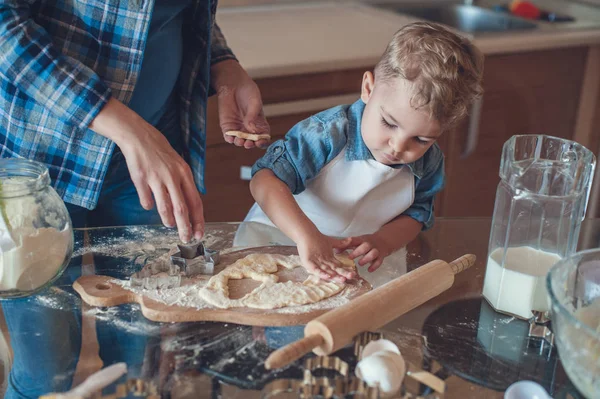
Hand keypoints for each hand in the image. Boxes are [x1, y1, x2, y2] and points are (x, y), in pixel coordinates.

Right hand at [90, 98, 203, 242]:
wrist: (139, 136)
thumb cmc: (160, 152)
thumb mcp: (178, 166)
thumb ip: (182, 186)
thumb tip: (186, 208)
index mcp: (185, 174)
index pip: (196, 202)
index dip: (198, 220)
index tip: (199, 233)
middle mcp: (173, 177)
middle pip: (182, 209)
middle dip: (185, 227)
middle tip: (186, 239)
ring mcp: (157, 178)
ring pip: (165, 207)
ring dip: (168, 220)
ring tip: (169, 226)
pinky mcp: (141, 179)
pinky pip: (146, 200)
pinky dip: (148, 205)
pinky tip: (148, 205)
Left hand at [211, 60, 269, 148]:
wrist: (233, 84)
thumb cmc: (248, 92)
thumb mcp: (254, 102)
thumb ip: (253, 116)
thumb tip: (251, 129)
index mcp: (260, 124)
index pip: (263, 137)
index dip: (263, 142)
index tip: (260, 142)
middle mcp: (250, 129)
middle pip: (252, 142)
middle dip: (250, 144)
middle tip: (249, 143)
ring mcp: (238, 128)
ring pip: (240, 141)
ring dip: (240, 143)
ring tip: (240, 141)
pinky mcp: (228, 126)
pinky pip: (229, 136)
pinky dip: (230, 139)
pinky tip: (231, 138)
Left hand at [297, 234, 355, 281]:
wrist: (305, 234)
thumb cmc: (316, 239)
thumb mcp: (330, 242)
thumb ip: (341, 243)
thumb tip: (351, 240)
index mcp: (329, 260)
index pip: (339, 266)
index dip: (346, 270)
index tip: (354, 273)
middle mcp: (323, 263)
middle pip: (334, 270)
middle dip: (343, 274)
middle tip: (351, 277)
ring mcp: (316, 264)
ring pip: (327, 271)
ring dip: (334, 276)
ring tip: (343, 279)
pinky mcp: (308, 263)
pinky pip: (316, 269)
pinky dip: (321, 273)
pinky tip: (327, 276)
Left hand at [336, 234, 391, 271]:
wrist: (384, 241)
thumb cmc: (367, 242)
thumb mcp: (358, 241)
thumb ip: (346, 246)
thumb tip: (335, 251)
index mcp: (362, 239)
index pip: (355, 240)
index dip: (348, 244)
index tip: (342, 249)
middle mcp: (370, 244)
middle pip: (365, 246)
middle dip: (358, 252)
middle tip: (350, 258)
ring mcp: (376, 249)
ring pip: (373, 253)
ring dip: (366, 259)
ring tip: (360, 264)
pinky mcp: (381, 256)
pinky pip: (379, 261)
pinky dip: (375, 266)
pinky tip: (369, 270)